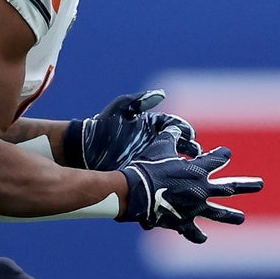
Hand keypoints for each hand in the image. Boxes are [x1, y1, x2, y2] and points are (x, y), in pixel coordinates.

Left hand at [75, 89, 199, 170]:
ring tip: (191, 173)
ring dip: (183, 166)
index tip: (191, 137)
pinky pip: (158, 175)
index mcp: (150, 125)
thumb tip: (160, 94)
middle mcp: (152, 141)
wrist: (82, 151)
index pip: (175, 126)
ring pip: (171, 161)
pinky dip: (168, 179)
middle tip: (197, 157)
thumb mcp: (118, 111)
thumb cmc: (100, 128)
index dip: (184, 131)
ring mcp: (147, 157)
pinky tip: (174, 184)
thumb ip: (138, 100)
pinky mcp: (140, 171)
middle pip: (178, 145)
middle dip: (189, 150)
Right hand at [118, 132, 263, 243]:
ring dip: (231, 216)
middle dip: (246, 185)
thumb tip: (175, 127)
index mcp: (198, 169)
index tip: (225, 154)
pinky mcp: (183, 222)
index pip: (219, 159)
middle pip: (230, 187)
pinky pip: (193, 232)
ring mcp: (195, 208)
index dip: (222, 155)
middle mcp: (202, 189)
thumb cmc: (147, 166)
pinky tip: (203, 237)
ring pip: (218, 213)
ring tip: (242, 219)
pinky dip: (197, 235)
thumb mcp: (160, 146)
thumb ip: (171, 135)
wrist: (136, 191)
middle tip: (260, 184)